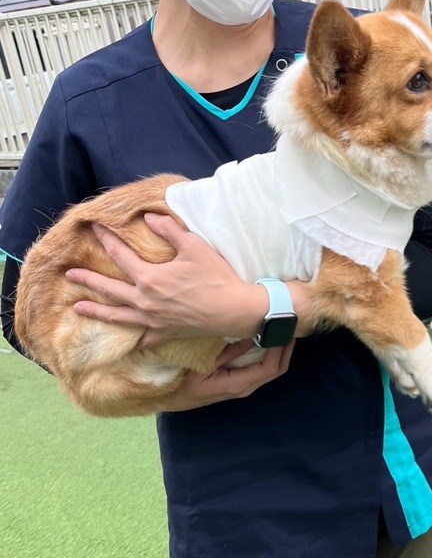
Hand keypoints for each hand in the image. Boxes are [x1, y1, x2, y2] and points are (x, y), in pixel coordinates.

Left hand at [66, 213, 264, 344]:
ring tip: (78, 308)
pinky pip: (145, 337)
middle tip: (69, 274)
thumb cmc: (216, 277)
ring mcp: (154, 320)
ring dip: (97, 311)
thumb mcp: (194, 247)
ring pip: (118, 317)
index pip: (120, 255)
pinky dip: (136, 338)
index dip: (106, 239)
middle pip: (109, 290)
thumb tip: (149, 217)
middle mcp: (146, 301)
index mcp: (150, 278)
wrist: (235, 310)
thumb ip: (169, 230)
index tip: (93, 228)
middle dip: (87, 280)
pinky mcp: (167, 332)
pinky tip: (131, 339)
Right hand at [161, 339, 294, 410]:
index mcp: (237, 384)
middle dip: (286, 350)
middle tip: (290, 327)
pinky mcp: (241, 382)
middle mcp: (245, 388)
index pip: (269, 368)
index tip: (284, 332)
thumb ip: (228, 353)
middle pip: (276, 370)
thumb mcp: (203, 365)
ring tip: (283, 331)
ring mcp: (244, 386)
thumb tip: (251, 338)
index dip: (280, 350)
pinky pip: (262, 369)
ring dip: (280, 352)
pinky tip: (270, 341)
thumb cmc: (183, 382)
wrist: (173, 399)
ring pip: (271, 370)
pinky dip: (271, 356)